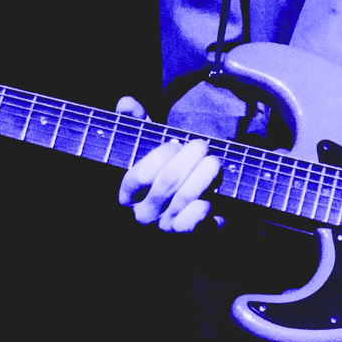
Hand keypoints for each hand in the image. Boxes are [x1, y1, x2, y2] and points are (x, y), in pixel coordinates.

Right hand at [114, 96, 222, 232]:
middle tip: (203, 145)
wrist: (190, 215)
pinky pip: (195, 223)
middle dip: (189, 157)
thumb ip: (137, 125)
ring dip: (204, 174)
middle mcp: (142, 216)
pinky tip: (213, 194)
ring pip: (185, 198)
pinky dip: (205, 206)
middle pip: (167, 182)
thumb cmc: (167, 174)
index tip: (176, 142)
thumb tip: (126, 102)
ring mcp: (164, 229)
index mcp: (128, 196)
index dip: (160, 155)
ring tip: (214, 161)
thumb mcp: (151, 149)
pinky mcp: (188, 238)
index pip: (139, 175)